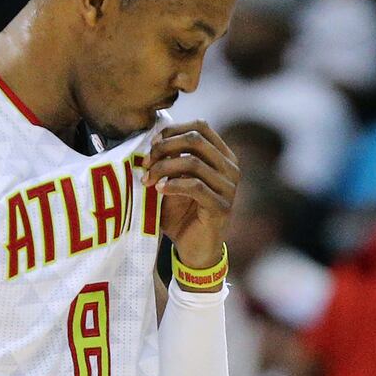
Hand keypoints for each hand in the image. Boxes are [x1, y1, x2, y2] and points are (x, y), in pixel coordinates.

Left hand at [141, 120, 239, 269]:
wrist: (193, 248)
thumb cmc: (181, 212)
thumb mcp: (173, 180)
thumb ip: (168, 160)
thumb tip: (150, 139)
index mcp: (222, 156)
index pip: (200, 127)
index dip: (173, 130)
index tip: (151, 144)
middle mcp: (230, 168)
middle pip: (196, 140)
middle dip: (164, 148)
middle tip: (145, 163)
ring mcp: (229, 188)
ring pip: (192, 162)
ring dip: (163, 168)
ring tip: (147, 180)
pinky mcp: (222, 207)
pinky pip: (195, 187)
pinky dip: (172, 185)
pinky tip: (159, 190)